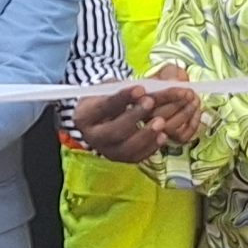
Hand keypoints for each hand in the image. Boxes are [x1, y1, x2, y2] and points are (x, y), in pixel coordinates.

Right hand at [71, 88, 194, 165]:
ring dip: (146, 135)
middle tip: (150, 102)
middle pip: (113, 131)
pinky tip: (163, 135)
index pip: (104, 107)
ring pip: (126, 148)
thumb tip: (148, 90)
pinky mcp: (121, 159)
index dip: (123, 98)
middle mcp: (92, 137)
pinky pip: (137, 157)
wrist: (104, 117)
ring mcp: (106, 151)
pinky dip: (151, 147)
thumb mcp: (111, 89)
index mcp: (85, 116)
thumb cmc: (107, 99)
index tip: (140, 89)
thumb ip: (126, 89)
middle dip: (134, 117)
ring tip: (161, 121)